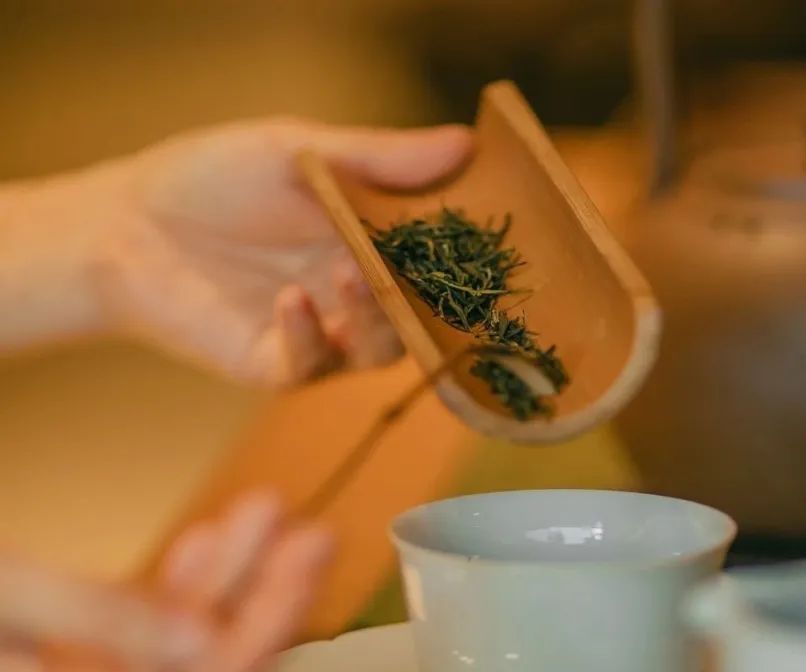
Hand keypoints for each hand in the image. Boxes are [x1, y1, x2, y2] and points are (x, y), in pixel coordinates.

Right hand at [0, 492, 331, 670]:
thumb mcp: (1, 594)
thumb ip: (96, 621)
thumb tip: (201, 643)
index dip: (264, 624)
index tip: (308, 559)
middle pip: (203, 660)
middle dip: (262, 595)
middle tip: (315, 532)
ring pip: (176, 641)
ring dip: (226, 578)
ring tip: (266, 510)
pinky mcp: (66, 652)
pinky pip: (138, 636)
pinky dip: (172, 589)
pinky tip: (205, 536)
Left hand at [96, 118, 471, 385]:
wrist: (127, 226)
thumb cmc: (213, 179)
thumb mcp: (300, 151)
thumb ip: (379, 158)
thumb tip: (465, 144)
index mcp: (374, 240)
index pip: (438, 255)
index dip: (462, 251)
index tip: (479, 235)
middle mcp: (358, 293)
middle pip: (421, 310)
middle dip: (426, 293)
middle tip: (419, 265)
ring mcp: (323, 333)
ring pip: (378, 347)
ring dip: (373, 316)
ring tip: (349, 273)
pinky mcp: (278, 364)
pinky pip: (310, 363)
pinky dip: (307, 334)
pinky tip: (290, 299)